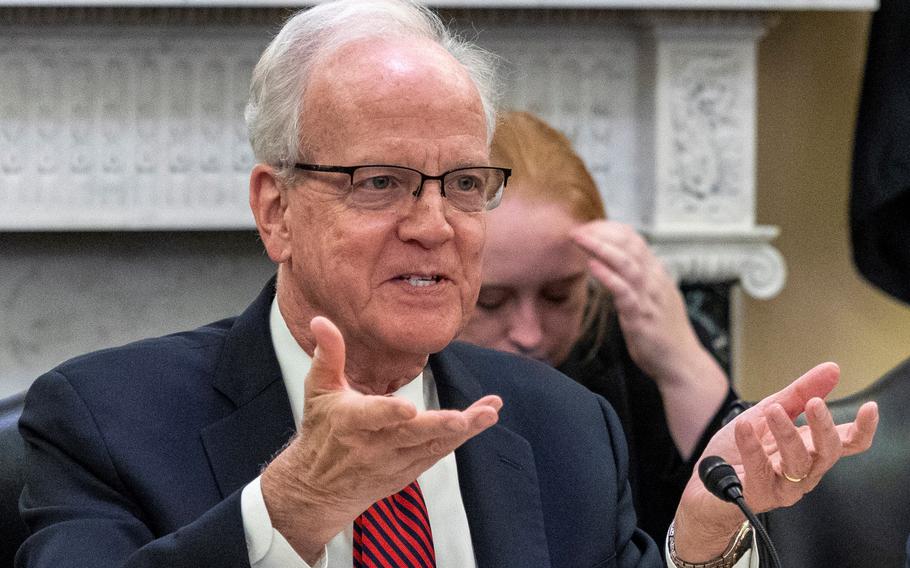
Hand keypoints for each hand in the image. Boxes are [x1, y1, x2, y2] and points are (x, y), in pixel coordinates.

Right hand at [261, 316, 501, 562]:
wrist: (318, 489)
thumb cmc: (321, 430)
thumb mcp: (318, 390)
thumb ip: (327, 355)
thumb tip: (321, 319)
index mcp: (349, 422)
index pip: (371, 416)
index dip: (389, 413)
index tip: (409, 408)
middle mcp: (373, 446)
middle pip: (410, 435)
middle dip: (438, 426)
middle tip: (464, 418)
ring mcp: (393, 462)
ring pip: (432, 446)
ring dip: (464, 430)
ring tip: (490, 412)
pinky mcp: (408, 471)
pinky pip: (438, 452)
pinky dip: (461, 437)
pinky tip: (484, 418)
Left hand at [570, 220, 704, 384]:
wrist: (681, 362)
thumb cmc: (663, 332)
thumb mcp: (653, 297)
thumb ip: (638, 279)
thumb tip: (617, 265)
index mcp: (656, 274)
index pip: (634, 239)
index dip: (609, 229)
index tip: (588, 227)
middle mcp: (654, 280)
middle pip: (629, 245)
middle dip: (601, 233)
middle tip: (578, 229)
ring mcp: (649, 297)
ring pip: (626, 263)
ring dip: (600, 248)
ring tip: (580, 239)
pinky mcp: (641, 317)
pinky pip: (624, 292)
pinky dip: (608, 276)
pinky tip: (593, 267)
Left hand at [673, 362, 878, 561]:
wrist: (705, 482)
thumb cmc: (739, 450)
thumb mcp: (768, 412)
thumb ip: (799, 393)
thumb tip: (831, 370)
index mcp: (810, 450)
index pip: (846, 443)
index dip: (863, 429)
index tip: (869, 408)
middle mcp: (803, 471)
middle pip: (827, 453)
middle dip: (823, 427)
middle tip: (815, 403)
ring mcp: (782, 487)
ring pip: (797, 463)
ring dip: (787, 433)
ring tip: (772, 410)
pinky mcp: (757, 495)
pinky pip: (759, 470)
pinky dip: (751, 446)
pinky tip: (744, 427)